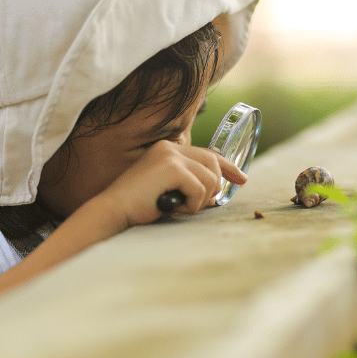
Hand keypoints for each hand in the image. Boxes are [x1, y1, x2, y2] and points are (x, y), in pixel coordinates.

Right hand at [93, 140, 246, 227]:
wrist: (114, 210)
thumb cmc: (139, 205)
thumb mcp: (167, 188)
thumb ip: (188, 181)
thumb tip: (217, 189)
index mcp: (167, 148)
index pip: (207, 153)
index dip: (228, 166)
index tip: (242, 179)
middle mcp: (170, 147)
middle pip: (213, 164)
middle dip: (215, 187)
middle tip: (204, 203)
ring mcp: (171, 156)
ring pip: (209, 180)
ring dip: (199, 200)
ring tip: (178, 206)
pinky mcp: (171, 168)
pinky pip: (199, 190)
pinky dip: (191, 205)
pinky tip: (172, 207)